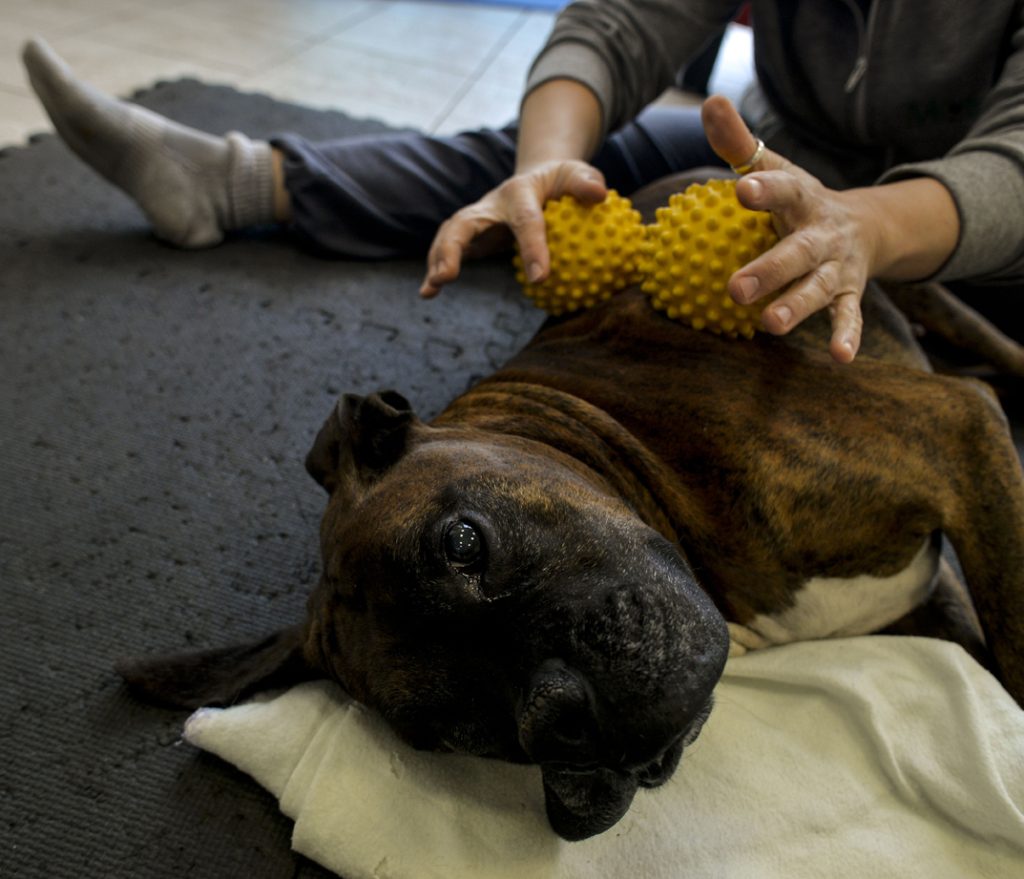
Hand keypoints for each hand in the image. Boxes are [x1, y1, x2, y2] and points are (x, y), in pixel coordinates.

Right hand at [419, 160, 606, 296]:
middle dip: (453, 248)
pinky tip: (428, 294)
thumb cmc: (560, 183)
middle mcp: (489, 206)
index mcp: (518, 192)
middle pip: (464, 223)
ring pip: (450, 237)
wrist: (536, 180)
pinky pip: (450, 252)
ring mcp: (476, 221)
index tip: (541, 277)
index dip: (533, 248)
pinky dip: (436, 271)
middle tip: (447, 275)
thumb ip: (586, 182)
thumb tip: (599, 196)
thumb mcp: (575, 174)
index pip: (525, 220)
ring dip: (439, 261)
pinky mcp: (470, 237)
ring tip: (431, 288)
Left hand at [702, 96, 880, 362]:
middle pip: (797, 252)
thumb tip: (709, 103)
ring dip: (796, 307)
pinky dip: (848, 336)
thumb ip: (740, 144)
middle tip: (733, 287)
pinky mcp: (850, 293)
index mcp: (802, 199)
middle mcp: (823, 233)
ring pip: (818, 289)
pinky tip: (841, 359)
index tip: (741, 190)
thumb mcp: (775, 169)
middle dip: (768, 269)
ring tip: (769, 325)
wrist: (866, 224)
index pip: (783, 190)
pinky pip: (850, 316)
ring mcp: (839, 266)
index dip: (764, 190)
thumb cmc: (798, 200)